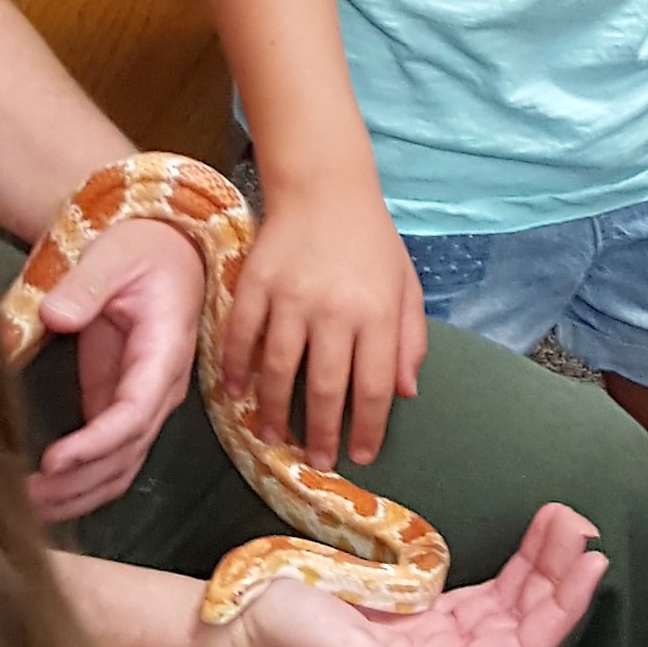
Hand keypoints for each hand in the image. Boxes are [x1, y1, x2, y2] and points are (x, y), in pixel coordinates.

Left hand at [26, 217, 207, 523]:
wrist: (167, 249)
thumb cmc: (143, 248)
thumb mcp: (114, 253)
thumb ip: (85, 284)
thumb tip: (54, 316)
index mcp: (162, 353)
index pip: (133, 414)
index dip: (95, 444)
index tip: (54, 461)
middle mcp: (160, 389)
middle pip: (126, 454)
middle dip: (79, 482)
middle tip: (25, 497)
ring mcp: (142, 401)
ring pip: (120, 467)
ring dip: (79, 493)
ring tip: (29, 508)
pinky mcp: (118, 403)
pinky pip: (109, 457)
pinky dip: (83, 482)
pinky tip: (48, 495)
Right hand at [214, 504, 605, 646]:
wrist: (238, 620)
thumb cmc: (286, 642)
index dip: (560, 611)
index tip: (591, 563)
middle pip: (521, 621)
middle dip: (556, 575)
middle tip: (581, 523)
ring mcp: (433, 636)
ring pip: (507, 601)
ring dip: (540, 563)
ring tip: (566, 517)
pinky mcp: (418, 611)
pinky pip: (482, 590)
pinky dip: (512, 563)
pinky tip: (534, 537)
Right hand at [221, 178, 426, 470]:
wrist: (325, 185)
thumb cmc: (371, 240)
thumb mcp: (406, 285)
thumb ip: (410, 339)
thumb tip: (405, 393)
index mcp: (378, 313)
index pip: (373, 386)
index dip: (366, 428)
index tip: (360, 455)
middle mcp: (335, 310)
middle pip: (326, 388)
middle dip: (321, 434)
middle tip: (318, 460)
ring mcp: (291, 297)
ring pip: (280, 371)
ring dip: (276, 412)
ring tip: (276, 438)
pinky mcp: (255, 284)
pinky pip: (241, 337)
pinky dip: (236, 371)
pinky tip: (237, 396)